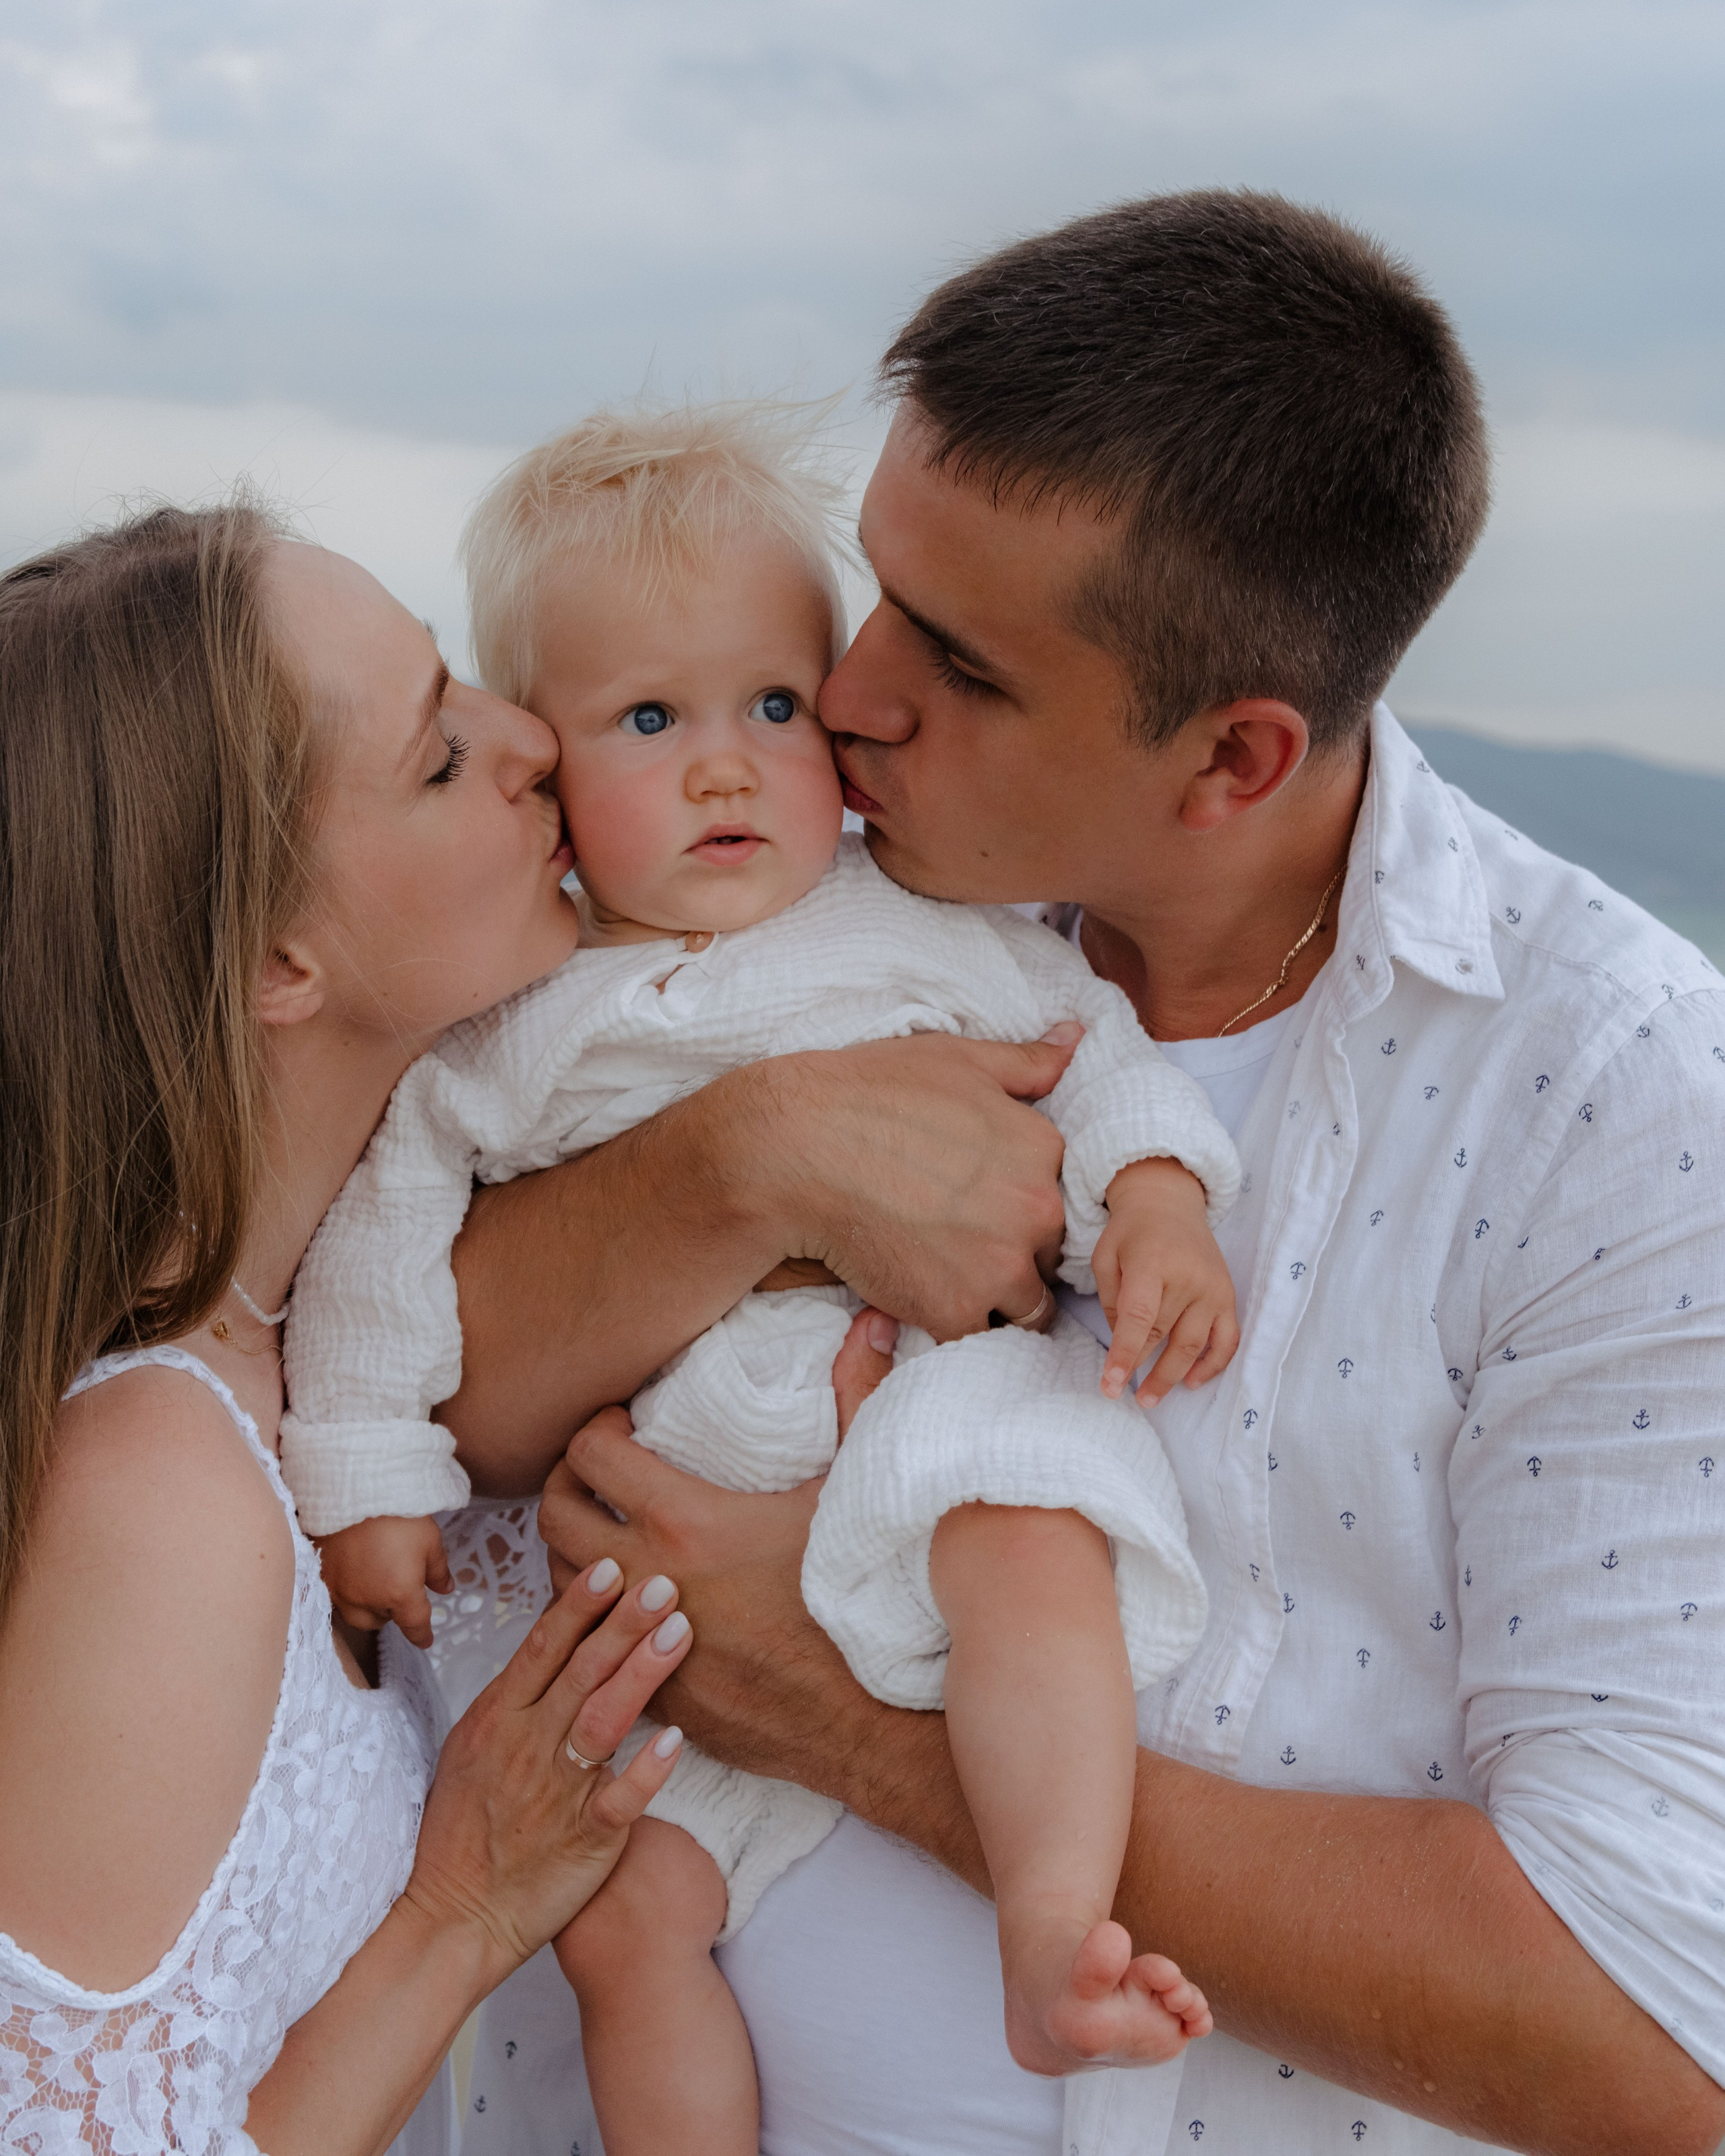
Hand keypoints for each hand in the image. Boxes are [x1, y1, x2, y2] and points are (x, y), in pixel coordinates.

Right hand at [315, 1515, 452, 1649]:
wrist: (354, 1490)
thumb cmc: (399, 1514)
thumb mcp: (430, 1540)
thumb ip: (437, 1570)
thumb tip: (445, 1589)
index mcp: (399, 1594)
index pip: (413, 1624)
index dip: (421, 1634)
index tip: (425, 1640)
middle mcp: (367, 1600)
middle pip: (379, 1622)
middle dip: (391, 1613)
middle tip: (399, 1591)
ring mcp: (340, 1590)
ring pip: (355, 1614)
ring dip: (368, 1607)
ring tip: (376, 1583)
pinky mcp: (322, 1576)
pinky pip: (336, 1597)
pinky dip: (348, 1593)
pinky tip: (354, 1572)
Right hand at [401, 1559, 693, 1982]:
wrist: (453, 1920)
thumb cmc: (463, 1830)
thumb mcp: (473, 1749)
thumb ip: (516, 1698)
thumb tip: (554, 1643)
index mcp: (497, 1720)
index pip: (542, 1647)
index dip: (579, 1604)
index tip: (612, 1564)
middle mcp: (527, 1747)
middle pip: (582, 1671)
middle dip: (624, 1622)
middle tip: (665, 1581)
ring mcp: (556, 1793)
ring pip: (604, 1719)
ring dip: (643, 1672)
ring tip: (680, 1631)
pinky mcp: (586, 1839)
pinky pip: (622, 1798)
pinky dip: (648, 1768)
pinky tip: (678, 1738)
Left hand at [538, 1308, 898, 1790]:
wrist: (860, 1719)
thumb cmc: (856, 1599)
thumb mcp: (852, 1491)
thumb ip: (857, 1395)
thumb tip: (873, 1321)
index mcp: (686, 1521)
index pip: (590, 1454)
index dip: (597, 1428)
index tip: (623, 1425)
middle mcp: (647, 1577)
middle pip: (551, 1514)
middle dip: (565, 1482)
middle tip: (598, 1472)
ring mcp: (639, 1639)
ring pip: (558, 1581)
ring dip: (572, 1549)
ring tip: (607, 1530)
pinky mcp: (646, 1689)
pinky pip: (588, 1641)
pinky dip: (595, 1612)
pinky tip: (630, 1598)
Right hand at [752, 1030, 1077, 1337]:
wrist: (796, 1150)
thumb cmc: (868, 1094)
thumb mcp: (955, 1059)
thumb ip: (1025, 1062)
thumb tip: (1075, 1039)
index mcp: (1043, 1148)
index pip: (1059, 1194)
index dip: (1021, 1204)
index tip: (981, 1203)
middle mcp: (1037, 1209)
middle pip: (1048, 1253)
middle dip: (1014, 1253)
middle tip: (954, 1240)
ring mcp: (1000, 1266)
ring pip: (1025, 1305)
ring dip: (994, 1298)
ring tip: (941, 1275)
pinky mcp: (955, 1311)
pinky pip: (977, 1334)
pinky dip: (952, 1323)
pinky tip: (918, 1295)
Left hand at [1094, 1158, 1240, 1401]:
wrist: (1169, 1203)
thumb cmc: (1130, 1232)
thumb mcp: (1106, 1256)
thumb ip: (1111, 1300)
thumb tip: (1124, 1345)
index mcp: (1151, 1263)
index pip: (1139, 1317)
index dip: (1125, 1353)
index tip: (1111, 1385)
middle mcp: (1188, 1277)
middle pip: (1163, 1333)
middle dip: (1139, 1366)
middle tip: (1120, 1392)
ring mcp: (1213, 1288)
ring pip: (1193, 1344)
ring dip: (1171, 1376)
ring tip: (1149, 1398)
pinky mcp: (1228, 1296)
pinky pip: (1227, 1339)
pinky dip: (1213, 1364)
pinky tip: (1192, 1382)